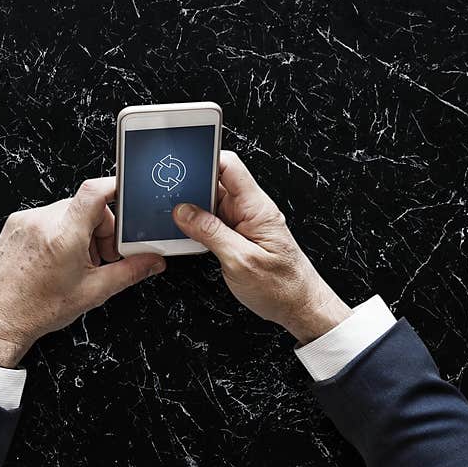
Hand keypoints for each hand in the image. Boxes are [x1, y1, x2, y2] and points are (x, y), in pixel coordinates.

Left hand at [0, 178, 165, 367]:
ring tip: (77, 263)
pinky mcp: (15, 224)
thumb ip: (130, 272)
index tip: (126, 197)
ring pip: (69, 212)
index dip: (116, 188)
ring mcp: (26, 221)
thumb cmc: (38, 310)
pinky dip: (61, 232)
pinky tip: (59, 258)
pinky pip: (49, 217)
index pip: (95, 191)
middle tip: (100, 257)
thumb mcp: (94, 292)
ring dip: (82, 232)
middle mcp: (43, 222)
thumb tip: (152, 262)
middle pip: (87, 206)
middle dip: (102, 228)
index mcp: (64, 236)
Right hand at [172, 152, 350, 343]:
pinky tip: (186, 233)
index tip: (181, 163)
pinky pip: (215, 222)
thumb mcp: (241, 261)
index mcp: (257, 208)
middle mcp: (251, 210)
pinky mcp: (240, 237)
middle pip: (216, 182)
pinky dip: (199, 225)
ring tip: (172, 217)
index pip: (230, 166)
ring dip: (193, 209)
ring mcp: (245, 223)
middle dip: (191, 186)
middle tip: (167, 196)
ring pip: (212, 203)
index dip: (205, 158)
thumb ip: (211, 233)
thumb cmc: (282, 288)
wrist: (300, 308)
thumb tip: (184, 212)